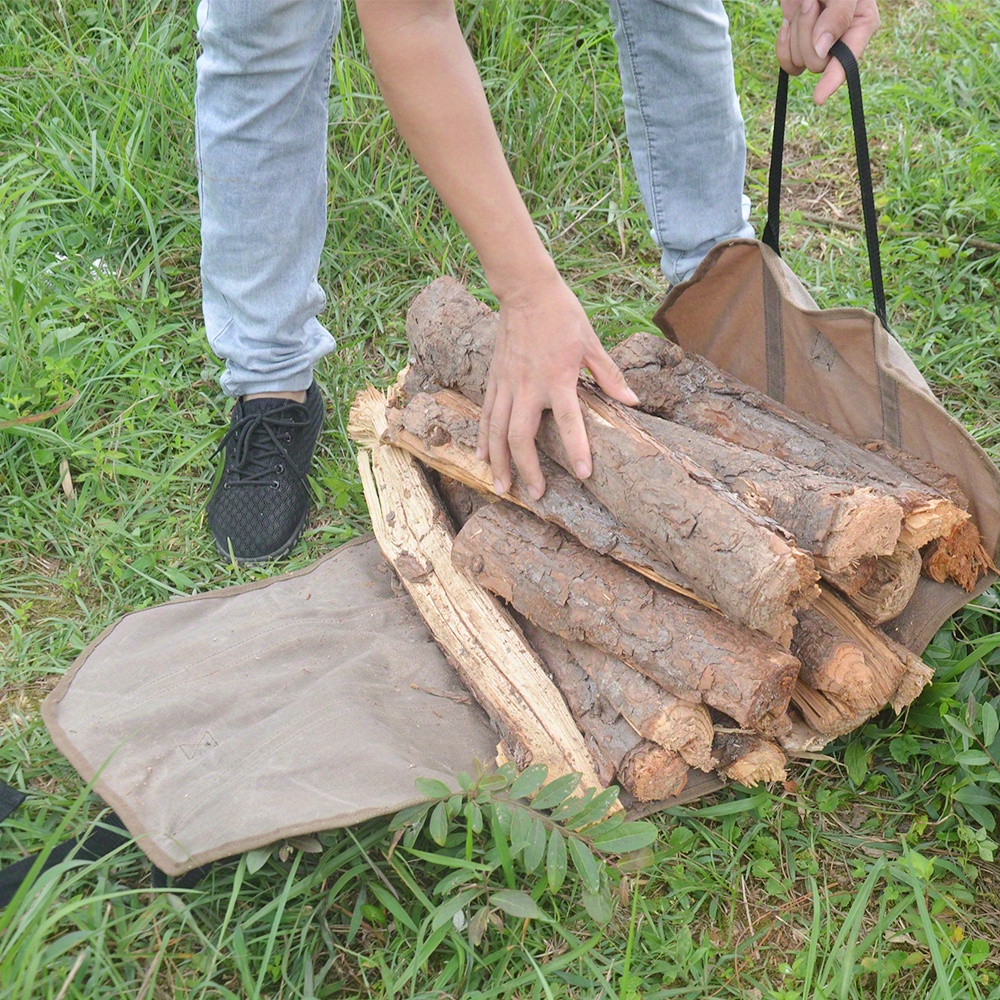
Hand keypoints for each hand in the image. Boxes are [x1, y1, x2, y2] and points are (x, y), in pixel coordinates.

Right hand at [475, 273, 638, 499]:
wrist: (526, 290)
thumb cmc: (563, 315)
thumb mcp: (591, 343)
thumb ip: (609, 376)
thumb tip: (632, 402)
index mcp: (557, 378)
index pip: (568, 421)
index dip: (577, 449)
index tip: (583, 474)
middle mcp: (528, 386)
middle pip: (520, 437)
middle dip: (526, 469)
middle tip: (535, 495)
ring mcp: (507, 384)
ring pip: (497, 431)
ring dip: (500, 462)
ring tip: (502, 487)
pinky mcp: (494, 379)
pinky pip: (486, 415)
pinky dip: (483, 438)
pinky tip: (483, 457)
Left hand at [776, 0, 880, 104]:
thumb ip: (838, 16)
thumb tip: (821, 51)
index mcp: (862, 26)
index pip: (848, 60)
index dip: (833, 79)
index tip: (818, 97)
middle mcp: (843, 41)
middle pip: (817, 62)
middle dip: (806, 33)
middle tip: (810, 3)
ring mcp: (820, 47)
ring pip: (800, 62)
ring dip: (795, 31)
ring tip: (804, 4)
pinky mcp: (800, 47)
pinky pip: (787, 62)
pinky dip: (783, 42)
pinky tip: (788, 23)